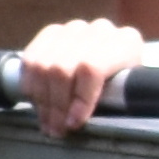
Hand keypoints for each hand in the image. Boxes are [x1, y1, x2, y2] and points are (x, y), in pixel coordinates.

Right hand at [15, 17, 142, 137]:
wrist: (121, 57)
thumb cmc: (126, 81)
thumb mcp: (129, 90)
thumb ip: (114, 100)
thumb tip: (77, 121)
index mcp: (125, 41)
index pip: (92, 69)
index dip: (79, 99)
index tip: (74, 123)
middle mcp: (98, 30)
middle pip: (62, 69)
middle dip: (56, 106)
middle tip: (57, 129)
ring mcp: (74, 29)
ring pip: (43, 66)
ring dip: (41, 100)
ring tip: (47, 122)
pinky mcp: (52, 32)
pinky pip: (31, 60)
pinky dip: (29, 85)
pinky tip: (37, 102)